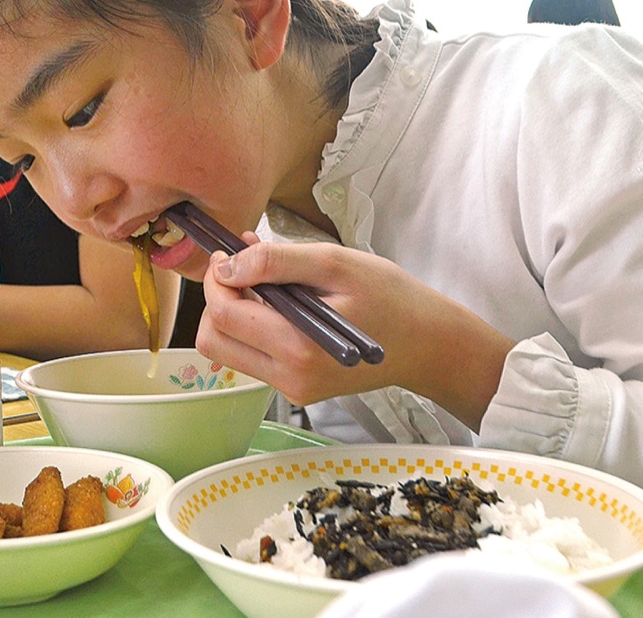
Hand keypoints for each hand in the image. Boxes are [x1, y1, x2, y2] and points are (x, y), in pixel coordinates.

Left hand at [197, 239, 514, 430]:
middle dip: (216, 299)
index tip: (228, 254)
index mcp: (298, 348)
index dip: (215, 280)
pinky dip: (251, 325)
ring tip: (261, 280)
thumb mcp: (334, 264)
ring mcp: (291, 387)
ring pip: (227, 350)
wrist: (428, 344)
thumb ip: (275, 262)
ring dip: (231, 311)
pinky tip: (276, 300)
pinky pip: (251, 356)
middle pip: (213, 340)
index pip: (224, 316)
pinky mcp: (296, 387)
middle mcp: (289, 377)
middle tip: (240, 268)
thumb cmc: (390, 298)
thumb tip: (227, 266)